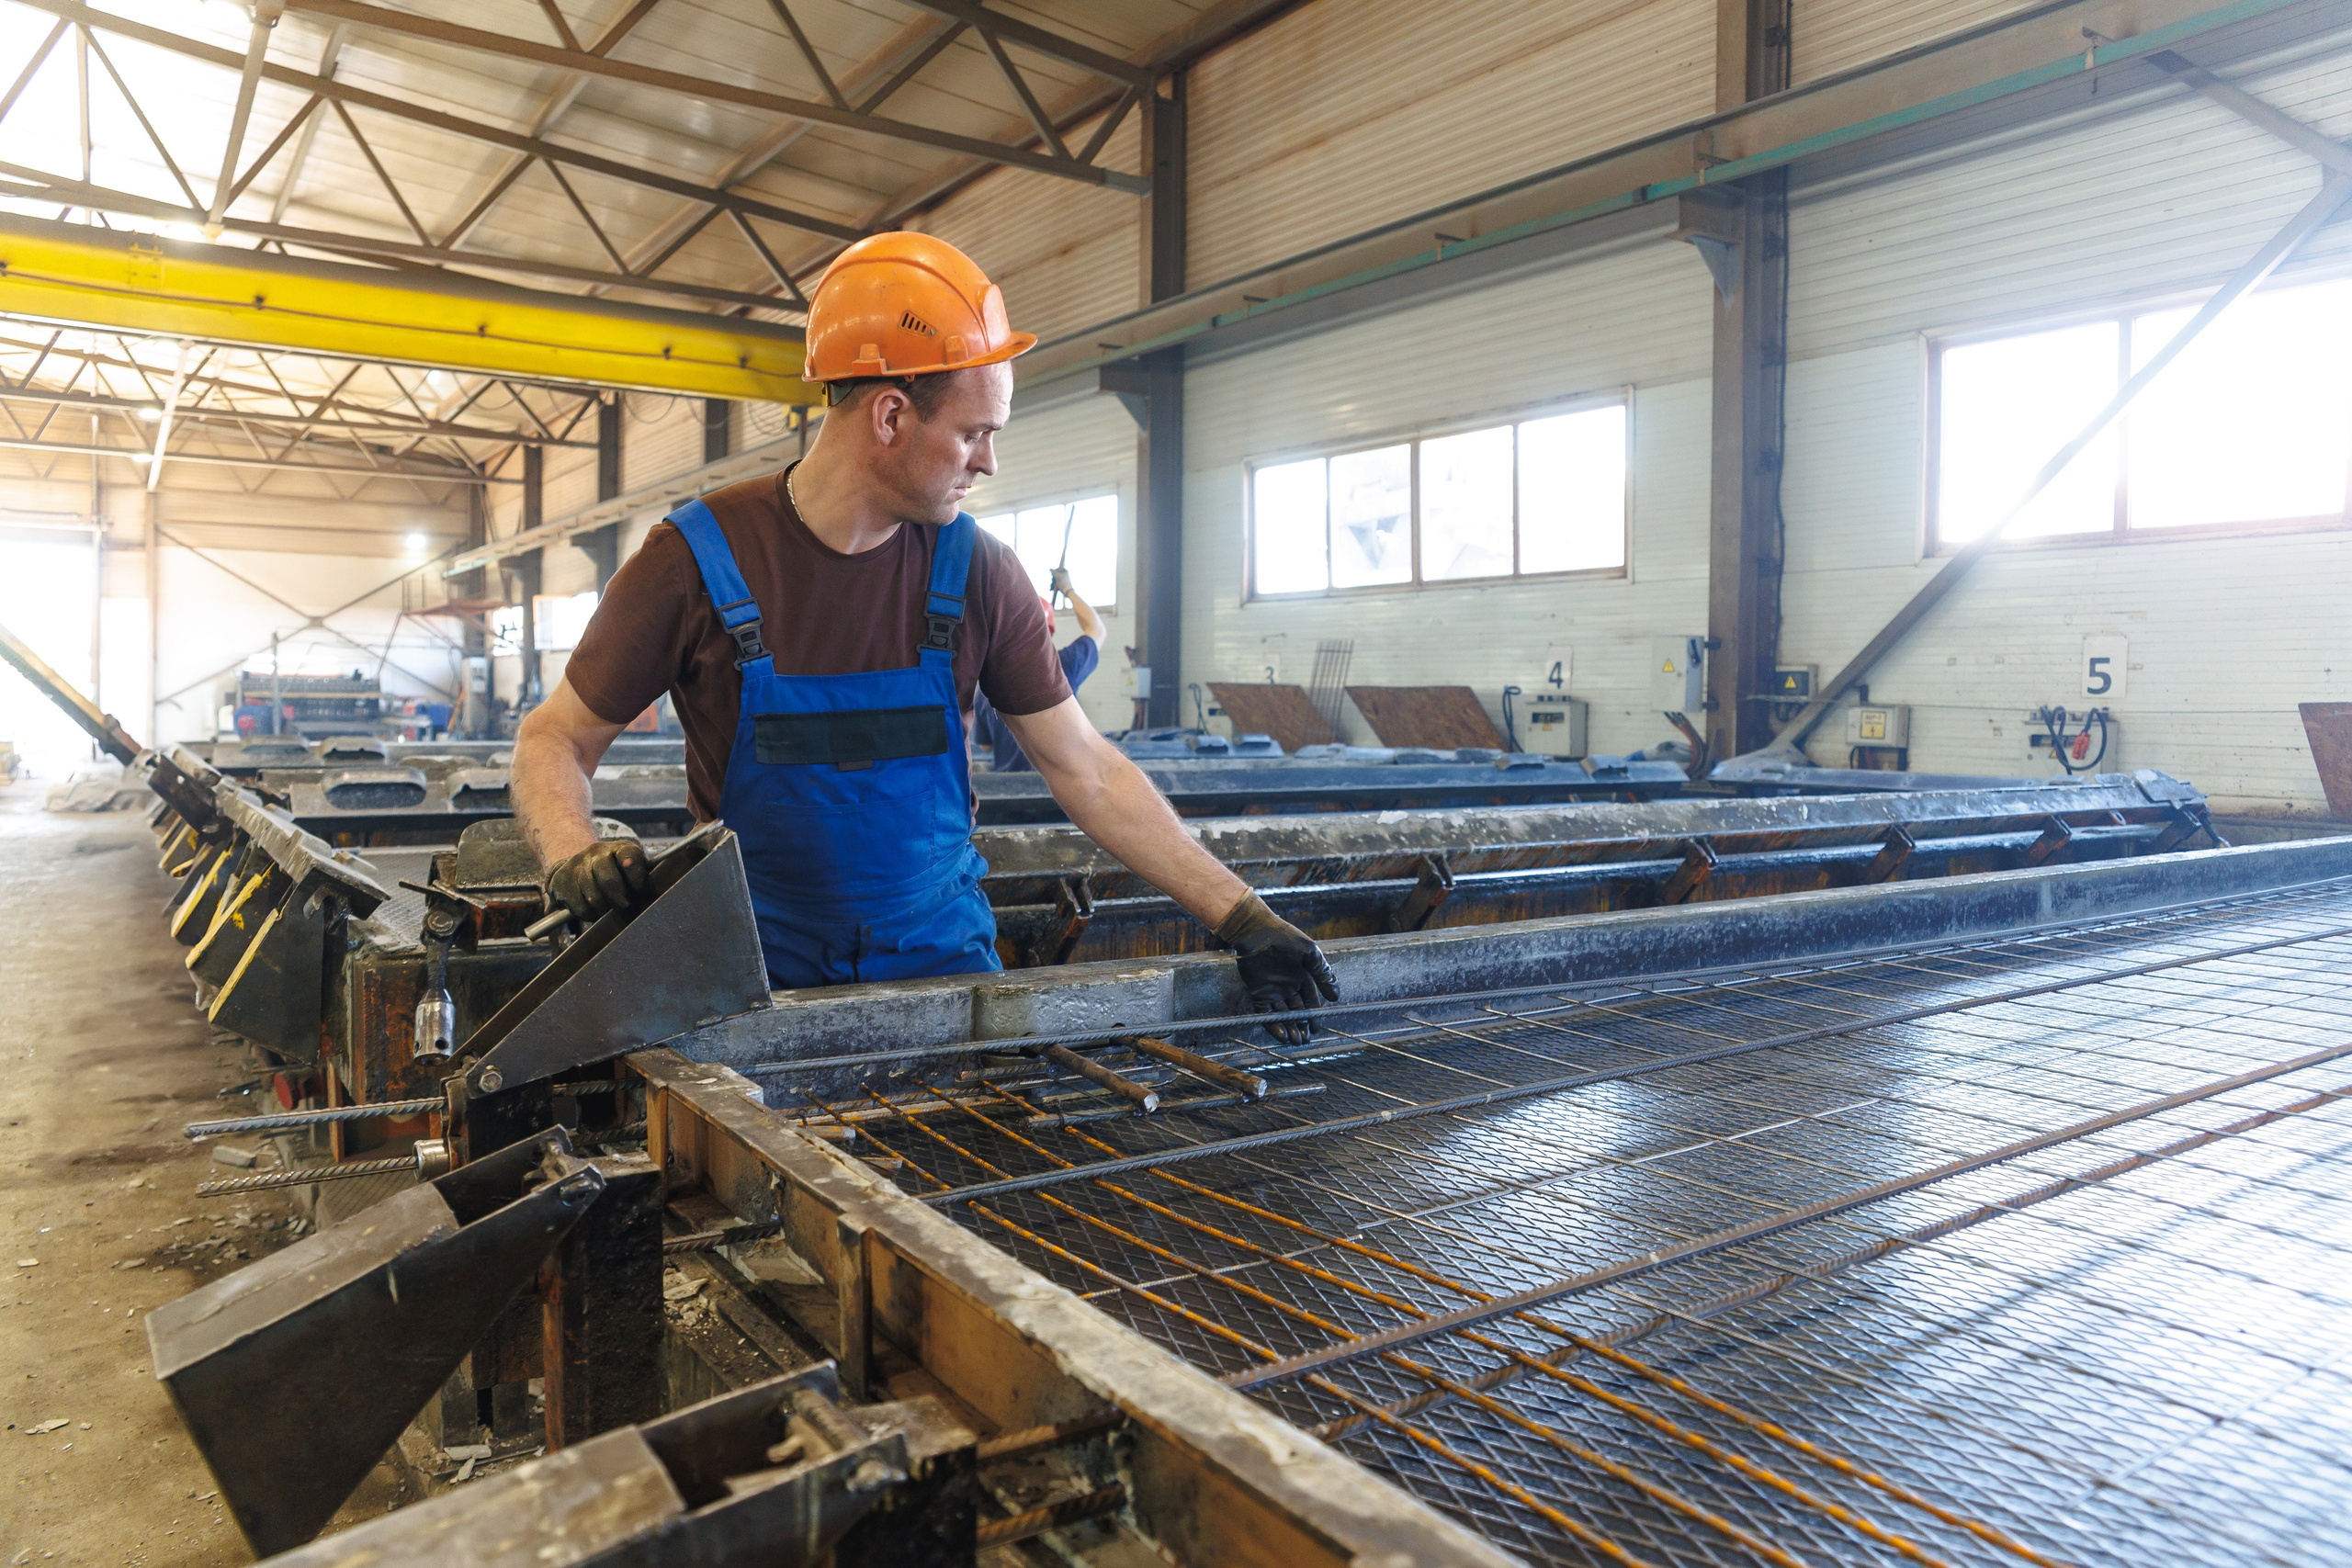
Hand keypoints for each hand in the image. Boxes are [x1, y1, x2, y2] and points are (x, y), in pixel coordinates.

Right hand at [545, 839, 649, 922]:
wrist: (582, 864)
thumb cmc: (618, 872)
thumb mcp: (633, 869)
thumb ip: (640, 879)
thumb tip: (645, 898)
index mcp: (620, 848)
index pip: (630, 858)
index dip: (636, 878)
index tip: (641, 892)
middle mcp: (597, 852)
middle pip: (608, 880)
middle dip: (618, 900)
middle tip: (624, 907)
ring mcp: (577, 864)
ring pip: (592, 896)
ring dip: (603, 909)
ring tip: (608, 910)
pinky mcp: (562, 879)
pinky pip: (578, 905)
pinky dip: (588, 914)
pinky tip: (593, 911)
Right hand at [1049, 566, 1073, 598]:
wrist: (1067, 591)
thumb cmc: (1063, 583)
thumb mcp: (1057, 576)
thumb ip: (1053, 571)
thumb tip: (1050, 569)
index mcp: (1065, 571)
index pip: (1058, 568)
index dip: (1054, 571)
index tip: (1053, 574)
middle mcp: (1064, 575)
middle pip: (1055, 575)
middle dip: (1053, 579)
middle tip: (1053, 581)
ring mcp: (1063, 580)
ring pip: (1055, 580)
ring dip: (1052, 583)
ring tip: (1052, 586)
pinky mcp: (1062, 584)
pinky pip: (1056, 584)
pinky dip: (1054, 586)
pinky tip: (1051, 589)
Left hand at [1214, 891, 1338, 1042]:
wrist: (1258, 931)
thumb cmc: (1286, 938)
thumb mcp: (1311, 954)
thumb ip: (1323, 975)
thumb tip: (1336, 997)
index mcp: (1301, 977)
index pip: (1309, 1001)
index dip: (1313, 1015)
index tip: (1316, 1028)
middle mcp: (1287, 986)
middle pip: (1296, 1011)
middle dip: (1301, 1026)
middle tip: (1306, 1040)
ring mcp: (1272, 990)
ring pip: (1281, 1015)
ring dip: (1288, 1028)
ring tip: (1296, 1041)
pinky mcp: (1258, 993)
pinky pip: (1265, 1013)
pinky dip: (1272, 1025)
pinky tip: (1281, 1035)